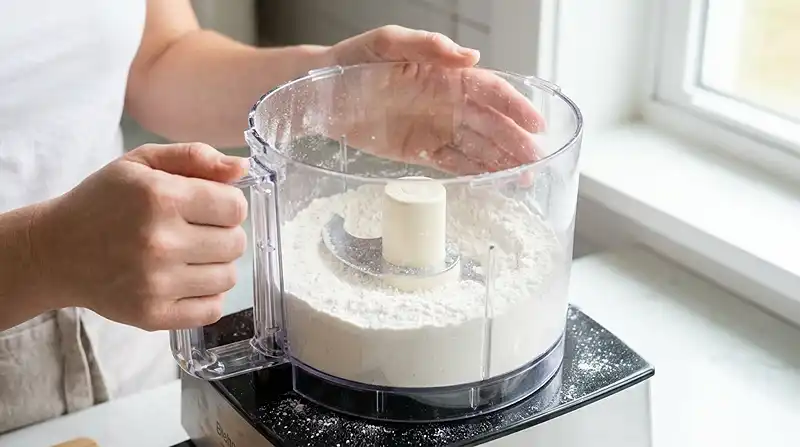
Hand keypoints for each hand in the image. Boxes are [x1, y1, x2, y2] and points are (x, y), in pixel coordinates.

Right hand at [31, 143, 248, 330]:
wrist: (56, 251)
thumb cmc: (103, 202)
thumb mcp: (142, 163)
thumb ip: (194, 157)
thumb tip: (240, 167)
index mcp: (161, 198)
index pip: (236, 207)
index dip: (227, 204)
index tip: (209, 206)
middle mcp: (160, 242)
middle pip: (236, 244)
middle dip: (223, 234)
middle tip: (195, 231)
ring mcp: (156, 283)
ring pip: (228, 278)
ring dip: (216, 266)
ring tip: (189, 256)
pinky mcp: (152, 314)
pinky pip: (212, 310)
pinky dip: (206, 297)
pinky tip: (185, 281)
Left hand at [325, 25, 544, 173]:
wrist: (320, 93)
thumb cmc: (352, 60)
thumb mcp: (385, 43)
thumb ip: (424, 45)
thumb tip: (469, 57)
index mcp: (445, 75)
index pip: (490, 91)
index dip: (516, 107)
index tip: (536, 125)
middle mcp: (446, 103)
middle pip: (491, 124)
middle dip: (515, 144)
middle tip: (535, 165)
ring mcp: (434, 128)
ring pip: (476, 147)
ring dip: (500, 163)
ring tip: (522, 181)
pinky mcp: (418, 151)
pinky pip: (451, 163)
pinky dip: (472, 174)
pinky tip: (491, 184)